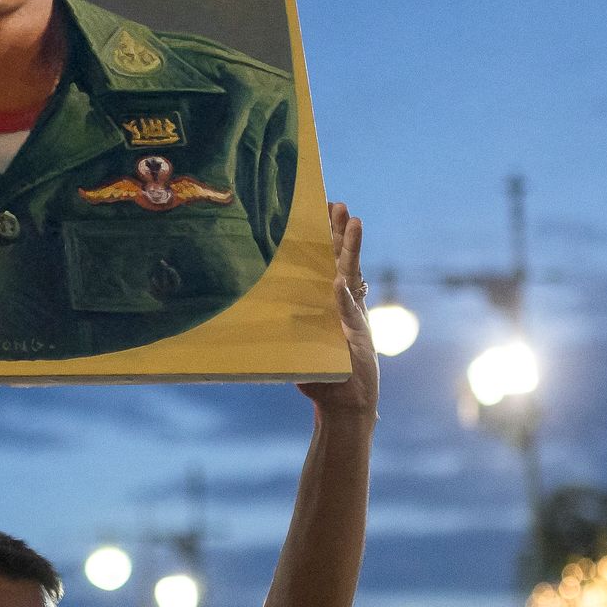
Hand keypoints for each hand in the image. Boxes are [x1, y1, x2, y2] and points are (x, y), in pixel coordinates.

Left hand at [304, 202, 376, 420]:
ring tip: (353, 220)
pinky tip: (339, 280)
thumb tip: (250, 308)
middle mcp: (342, 303)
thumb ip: (284, 325)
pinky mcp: (357, 335)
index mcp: (327, 301)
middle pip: (340, 260)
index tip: (320, 209)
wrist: (344, 403)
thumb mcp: (297, 343)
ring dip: (351, 248)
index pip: (326, 262)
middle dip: (338, 231)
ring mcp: (352, 316)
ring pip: (351, 275)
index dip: (324, 237)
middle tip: (337, 202)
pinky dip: (343, 298)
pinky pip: (348, 312)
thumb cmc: (319, 373)